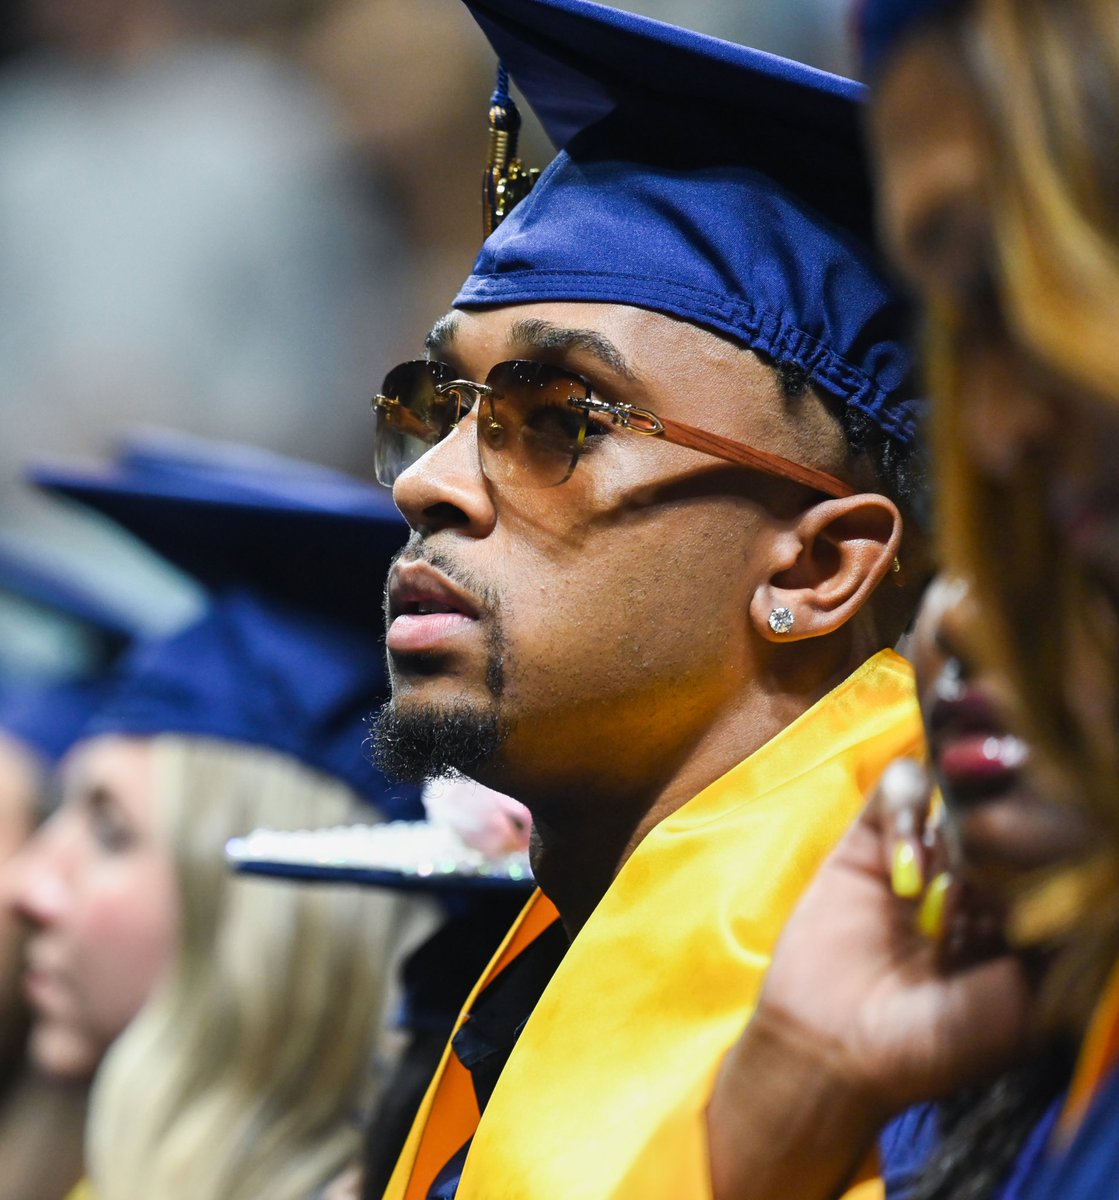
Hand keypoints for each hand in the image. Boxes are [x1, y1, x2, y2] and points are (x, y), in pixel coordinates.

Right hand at [756, 759, 1031, 1108]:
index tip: (1019, 904)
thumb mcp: (1023, 1008)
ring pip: (957, 792)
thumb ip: (1058, 942)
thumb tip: (1078, 885)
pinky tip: (900, 870)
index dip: (1044, 858)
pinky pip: (898, 786)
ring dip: (957, 831)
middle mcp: (975, 880)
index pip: (1051, 853)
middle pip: (1006, 816)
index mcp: (1020, 917)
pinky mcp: (868, 839)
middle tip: (970, 907)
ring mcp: (923, 855)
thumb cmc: (933, 1046)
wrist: (834, 1051)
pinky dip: (907, 810)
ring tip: (936, 893)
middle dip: (999, 846)